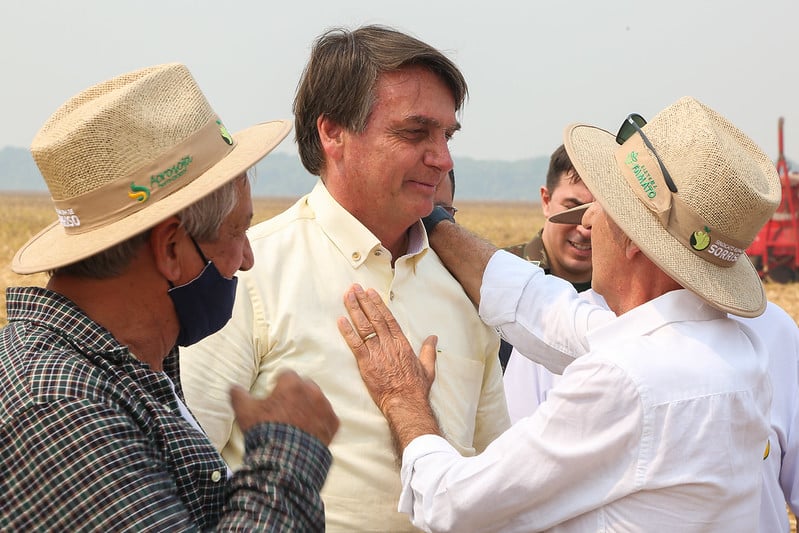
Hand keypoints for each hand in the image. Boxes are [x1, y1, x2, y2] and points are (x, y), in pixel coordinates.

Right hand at [230, 370, 338, 445]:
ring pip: (317, 401)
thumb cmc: (265, 431)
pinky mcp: (333, 424)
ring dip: (309, 407)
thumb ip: (238, 395)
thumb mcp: (245, 412)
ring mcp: (325, 407)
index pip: (286, 375)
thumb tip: (233, 387)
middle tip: (286, 410)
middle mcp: (313, 391)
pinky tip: (308, 433)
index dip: (278, 385)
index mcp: (292, 384)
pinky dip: (320, 423)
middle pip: (304, 386)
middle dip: (296, 394)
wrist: (285, 460)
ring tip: (297, 424)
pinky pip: (328, 418)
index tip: (273, 397)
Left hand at [337, 285, 439, 454]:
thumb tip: (433, 337)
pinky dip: (347, 332)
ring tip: (347, 296)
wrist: (405, 403)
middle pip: (374, 318)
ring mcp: (377, 353)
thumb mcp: (428, 367)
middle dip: (363, 301)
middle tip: (354, 288)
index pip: (388, 318)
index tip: (370, 292)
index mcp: (402, 343)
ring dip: (354, 310)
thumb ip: (428, 350)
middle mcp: (389, 344)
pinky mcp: (366, 364)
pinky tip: (340, 320)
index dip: (378, 304)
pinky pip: (355, 344)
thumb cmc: (416, 388)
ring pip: (363, 327)